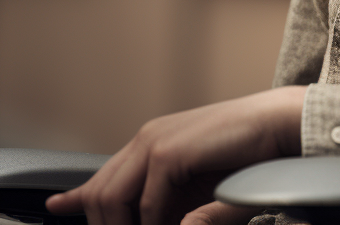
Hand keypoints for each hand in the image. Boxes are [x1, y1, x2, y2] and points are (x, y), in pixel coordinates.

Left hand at [46, 85, 307, 224]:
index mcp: (152, 144)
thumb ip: (178, 213)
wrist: (282, 127)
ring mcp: (154, 143)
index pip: (103, 178)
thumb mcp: (203, 192)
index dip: (76, 198)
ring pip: (113, 202)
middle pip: (100, 196)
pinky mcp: (169, 153)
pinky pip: (145, 205)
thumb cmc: (251, 157)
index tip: (57, 208)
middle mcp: (146, 140)